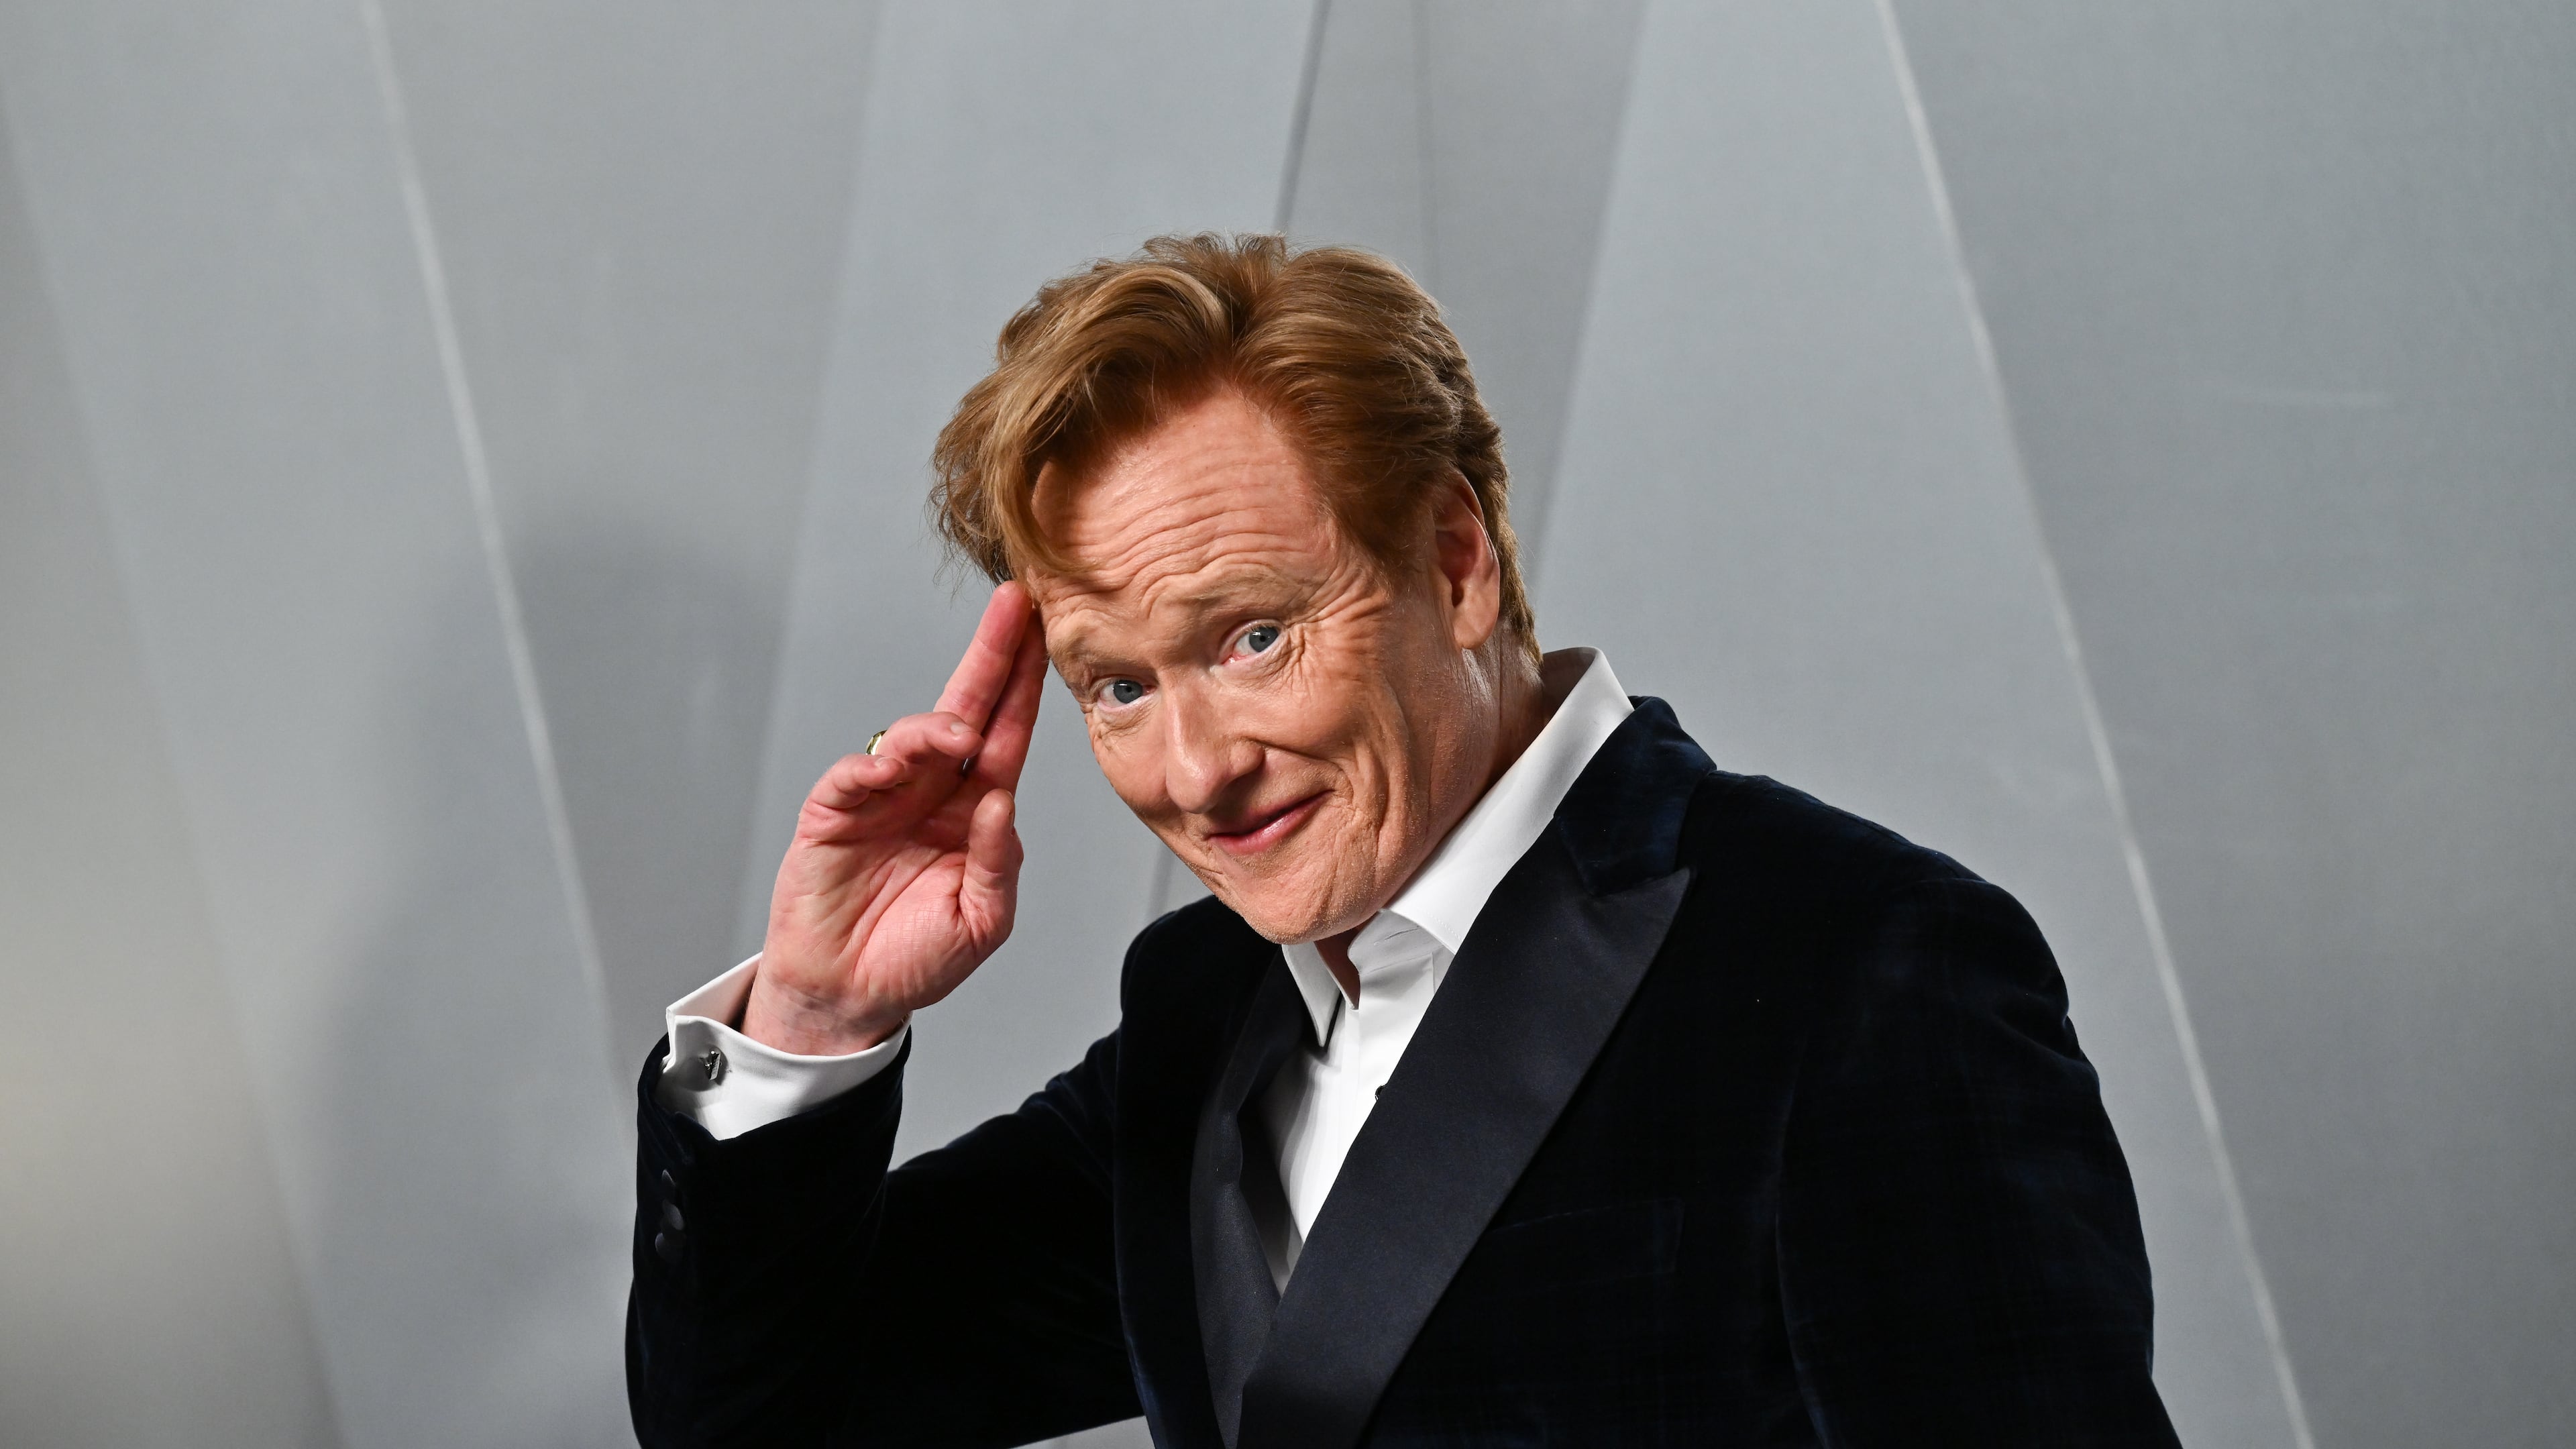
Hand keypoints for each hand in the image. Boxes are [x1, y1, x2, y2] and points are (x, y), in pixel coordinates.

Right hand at [741, 583, 1047, 1054]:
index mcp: (974, 809)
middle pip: (965, 710)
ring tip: (957, 733)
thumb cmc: (918, 958)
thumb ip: (997, 863)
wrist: (849, 997)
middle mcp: (932, 791)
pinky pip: (852, 776)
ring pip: (911, 738)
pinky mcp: (833, 814)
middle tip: (1011, 604)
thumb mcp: (981, 921)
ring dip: (936, 725)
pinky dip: (870, 767)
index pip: (1006, 735)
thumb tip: (1001, 802)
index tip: (1042, 634)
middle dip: (989, 656)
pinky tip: (890, 772)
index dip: (1023, 686)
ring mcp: (882, 797)